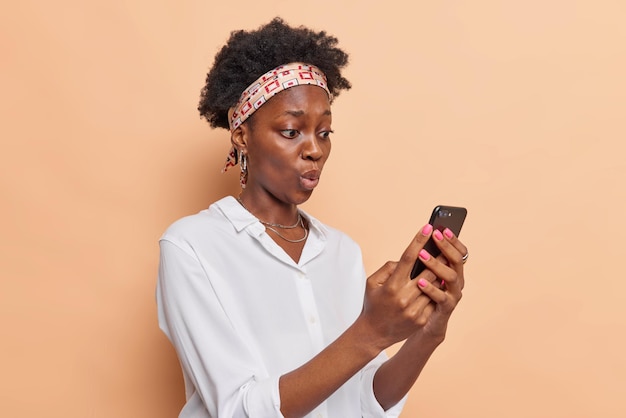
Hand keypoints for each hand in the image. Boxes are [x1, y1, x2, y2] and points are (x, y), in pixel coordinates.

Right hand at [358, 224, 443, 350]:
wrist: (374, 333)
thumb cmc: (372, 303)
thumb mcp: (372, 283)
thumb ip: (388, 268)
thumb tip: (405, 260)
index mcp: (392, 286)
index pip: (408, 258)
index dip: (419, 241)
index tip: (428, 227)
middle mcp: (404, 297)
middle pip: (428, 271)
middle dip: (437, 256)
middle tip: (444, 243)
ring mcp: (414, 310)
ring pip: (434, 286)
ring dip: (439, 274)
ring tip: (445, 262)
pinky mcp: (421, 319)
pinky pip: (434, 300)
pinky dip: (437, 291)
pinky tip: (439, 284)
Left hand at [411, 227, 467, 339]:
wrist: (423, 323)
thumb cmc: (420, 295)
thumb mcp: (420, 275)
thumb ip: (422, 261)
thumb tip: (418, 245)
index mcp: (452, 269)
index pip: (459, 251)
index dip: (453, 239)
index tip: (442, 227)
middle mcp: (457, 280)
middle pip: (458, 260)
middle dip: (446, 246)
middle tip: (435, 235)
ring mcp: (454, 294)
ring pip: (451, 277)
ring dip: (437, 264)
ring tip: (422, 255)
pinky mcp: (447, 308)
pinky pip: (442, 297)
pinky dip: (431, 289)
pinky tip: (420, 282)